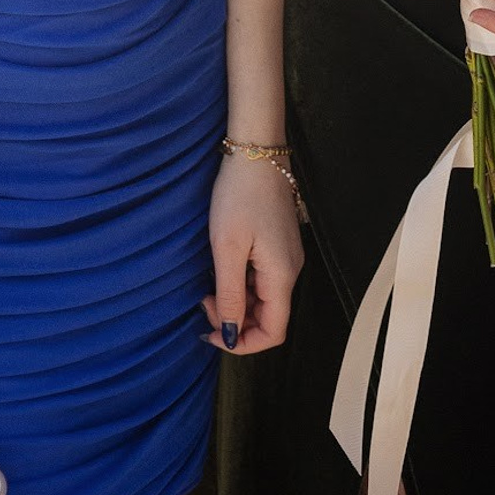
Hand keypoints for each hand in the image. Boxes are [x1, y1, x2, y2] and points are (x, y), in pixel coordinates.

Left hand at [202, 152, 301, 354]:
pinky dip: (242, 284)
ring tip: (209, 285)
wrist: (255, 150)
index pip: (273, 332)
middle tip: (204, 302)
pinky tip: (222, 268)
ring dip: (236, 302)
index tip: (212, 333)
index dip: (243, 344)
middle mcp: (291, 270)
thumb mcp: (227, 248)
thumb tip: (232, 335)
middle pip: (269, 318)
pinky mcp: (279, 244)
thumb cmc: (240, 195)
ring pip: (264, 299)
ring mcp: (287, 256)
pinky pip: (263, 279)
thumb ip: (230, 296)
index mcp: (282, 275)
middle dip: (236, 321)